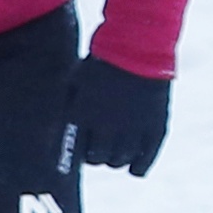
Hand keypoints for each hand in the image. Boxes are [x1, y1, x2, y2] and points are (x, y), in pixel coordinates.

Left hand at [69, 55, 169, 176]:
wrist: (138, 43)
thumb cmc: (102, 60)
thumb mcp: (77, 80)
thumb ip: (69, 106)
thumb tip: (57, 131)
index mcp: (83, 113)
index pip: (75, 150)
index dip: (77, 155)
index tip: (82, 152)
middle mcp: (107, 124)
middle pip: (98, 159)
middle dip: (97, 157)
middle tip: (100, 150)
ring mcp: (133, 126)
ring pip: (120, 161)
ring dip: (116, 161)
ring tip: (117, 154)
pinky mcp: (155, 126)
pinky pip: (145, 158)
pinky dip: (139, 167)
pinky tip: (135, 169)